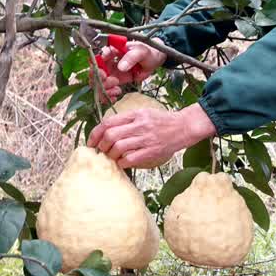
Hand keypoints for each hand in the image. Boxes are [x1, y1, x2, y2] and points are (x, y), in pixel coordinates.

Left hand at [88, 103, 216, 168]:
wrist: (183, 127)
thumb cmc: (162, 121)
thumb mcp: (144, 112)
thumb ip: (126, 119)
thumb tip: (106, 129)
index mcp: (135, 114)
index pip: (108, 122)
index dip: (95, 133)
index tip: (91, 141)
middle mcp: (139, 125)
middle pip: (110, 136)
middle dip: (101, 145)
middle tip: (101, 151)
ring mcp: (146, 139)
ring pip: (118, 148)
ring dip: (111, 155)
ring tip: (112, 157)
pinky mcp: (152, 152)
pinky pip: (130, 159)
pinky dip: (122, 162)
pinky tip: (122, 162)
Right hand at [94, 38, 167, 101]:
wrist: (154, 60)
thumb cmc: (147, 51)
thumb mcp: (141, 51)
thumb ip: (131, 57)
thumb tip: (121, 67)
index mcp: (112, 51)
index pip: (98, 58)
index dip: (97, 67)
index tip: (104, 73)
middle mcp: (108, 62)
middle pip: (95, 73)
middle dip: (100, 81)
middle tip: (113, 82)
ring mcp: (111, 72)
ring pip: (98, 84)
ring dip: (104, 90)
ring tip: (117, 90)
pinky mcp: (115, 82)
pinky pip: (106, 90)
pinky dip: (108, 96)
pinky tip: (115, 96)